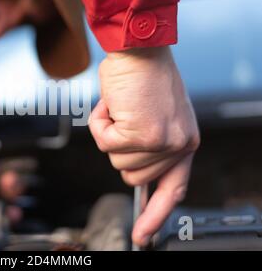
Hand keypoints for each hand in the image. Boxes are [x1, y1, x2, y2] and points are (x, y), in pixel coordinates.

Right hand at [89, 46, 199, 246]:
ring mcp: (162, 142)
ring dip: (109, 132)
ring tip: (121, 107)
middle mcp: (178, 145)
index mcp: (182, 141)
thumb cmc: (142, 77)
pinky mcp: (143, 134)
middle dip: (118, 149)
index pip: (173, 189)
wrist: (140, 48)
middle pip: (132, 175)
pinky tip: (113, 105)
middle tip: (124, 119)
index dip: (155, 213)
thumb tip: (131, 168)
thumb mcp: (154, 115)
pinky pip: (105, 143)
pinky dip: (100, 123)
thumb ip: (148, 146)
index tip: (143, 234)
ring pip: (116, 160)